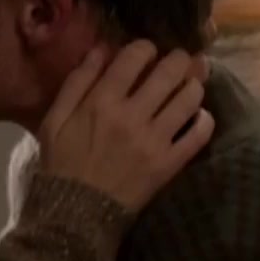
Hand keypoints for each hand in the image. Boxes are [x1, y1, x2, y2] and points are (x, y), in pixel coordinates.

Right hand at [36, 41, 215, 211]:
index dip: (146, 47)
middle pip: (170, 72)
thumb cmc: (62, 163)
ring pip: (190, 99)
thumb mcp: (55, 119)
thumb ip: (78, 81)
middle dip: (179, 59)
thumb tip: (102, 48)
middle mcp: (132, 116)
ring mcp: (154, 140)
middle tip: (180, 60)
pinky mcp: (169, 163)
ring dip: (194, 85)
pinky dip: (204, 120)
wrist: (75, 213)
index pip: (136, 56)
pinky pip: (199, 135)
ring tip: (191, 85)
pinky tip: (199, 116)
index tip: (147, 52)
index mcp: (102, 101)